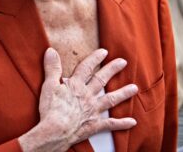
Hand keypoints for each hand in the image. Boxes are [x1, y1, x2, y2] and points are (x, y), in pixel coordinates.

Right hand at [18, 48, 137, 151]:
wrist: (55, 131)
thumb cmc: (50, 109)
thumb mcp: (48, 85)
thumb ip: (52, 68)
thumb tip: (51, 51)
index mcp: (76, 85)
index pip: (86, 68)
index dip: (95, 58)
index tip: (104, 52)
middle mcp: (87, 96)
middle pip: (101, 80)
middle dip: (112, 70)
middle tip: (123, 62)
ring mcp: (93, 110)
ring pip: (111, 99)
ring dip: (123, 93)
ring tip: (134, 88)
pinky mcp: (94, 125)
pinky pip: (111, 124)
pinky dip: (122, 123)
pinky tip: (132, 122)